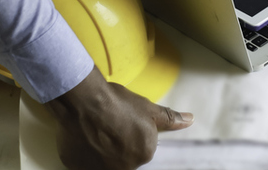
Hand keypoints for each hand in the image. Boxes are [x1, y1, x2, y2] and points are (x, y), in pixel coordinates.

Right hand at [46, 67, 192, 169]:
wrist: (86, 102)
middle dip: (119, 144)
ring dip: (103, 151)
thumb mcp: (150, 109)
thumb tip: (190, 120)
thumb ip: (170, 119)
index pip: (142, 149)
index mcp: (143, 155)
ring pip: (105, 161)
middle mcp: (123, 168)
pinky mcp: (77, 167)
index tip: (125, 124)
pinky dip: (86, 153)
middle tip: (112, 125)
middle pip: (124, 157)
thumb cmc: (121, 105)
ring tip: (98, 131)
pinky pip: (85, 162)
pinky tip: (85, 137)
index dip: (133, 134)